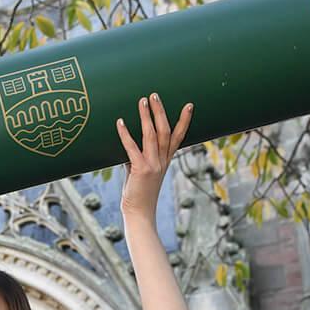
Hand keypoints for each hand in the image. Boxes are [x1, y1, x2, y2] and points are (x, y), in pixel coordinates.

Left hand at [115, 92, 192, 221]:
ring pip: (152, 135)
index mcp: (165, 161)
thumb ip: (138, 157)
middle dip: (161, 112)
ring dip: (147, 117)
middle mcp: (162, 161)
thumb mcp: (141, 172)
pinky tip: (120, 122)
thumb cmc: (139, 194)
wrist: (140, 213)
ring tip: (142, 101)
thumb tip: (129, 143)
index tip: (189, 105)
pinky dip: (126, 134)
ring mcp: (153, 165)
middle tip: (155, 95)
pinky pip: (132, 148)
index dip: (184, 121)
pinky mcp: (140, 170)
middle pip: (165, 131)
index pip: (178, 137)